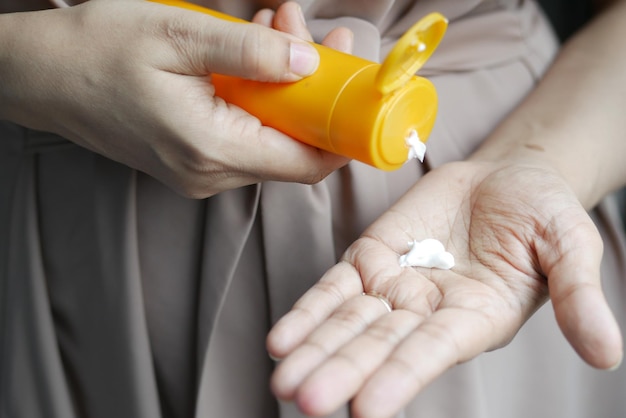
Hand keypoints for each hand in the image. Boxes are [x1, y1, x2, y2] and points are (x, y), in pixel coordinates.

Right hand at [0, 0, 349, 196]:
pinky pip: (244, 135)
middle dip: (310, 90)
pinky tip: (248, 55)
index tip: (358, 95)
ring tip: (274, 28)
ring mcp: (199, 172)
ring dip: (283, 86)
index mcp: (211, 148)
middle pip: (291, 146)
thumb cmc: (96, 51)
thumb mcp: (177, 33)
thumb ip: (249, 51)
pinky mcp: (191, 162)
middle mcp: (210, 173)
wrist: (40, 75)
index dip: (340, 134)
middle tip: (306, 31)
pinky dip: (258, 97)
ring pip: (269, 137)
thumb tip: (308, 63)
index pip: (304, 163)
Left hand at [267, 159, 622, 417]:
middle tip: (303, 398)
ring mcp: (395, 287)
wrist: (506, 178)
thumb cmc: (543, 213)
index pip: (431, 353)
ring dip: (314, 348)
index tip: (366, 409)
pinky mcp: (371, 259)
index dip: (400, 378)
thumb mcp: (571, 245)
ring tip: (281, 376)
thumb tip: (608, 354)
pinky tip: (280, 338)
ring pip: (347, 322)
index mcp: (475, 318)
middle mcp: (428, 313)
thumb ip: (580, 295)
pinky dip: (308, 312)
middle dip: (341, 371)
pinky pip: (334, 289)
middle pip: (377, 346)